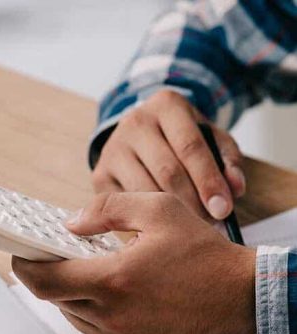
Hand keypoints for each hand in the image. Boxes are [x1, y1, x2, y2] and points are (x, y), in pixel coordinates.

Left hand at [12, 192, 255, 333]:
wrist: (241, 298)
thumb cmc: (203, 255)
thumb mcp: (158, 210)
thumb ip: (107, 210)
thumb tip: (71, 222)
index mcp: (114, 281)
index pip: (45, 281)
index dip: (25, 266)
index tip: (20, 252)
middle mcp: (112, 316)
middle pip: (54, 297)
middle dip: (49, 274)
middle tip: (56, 252)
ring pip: (72, 313)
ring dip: (70, 291)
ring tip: (86, 267)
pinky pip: (92, 328)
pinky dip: (89, 307)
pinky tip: (106, 288)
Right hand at [92, 90, 245, 219]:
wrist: (139, 135)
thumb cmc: (179, 139)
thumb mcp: (209, 138)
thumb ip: (227, 160)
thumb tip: (234, 189)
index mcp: (166, 105)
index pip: (190, 147)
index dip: (208, 181)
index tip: (223, 210)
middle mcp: (134, 122)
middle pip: (167, 171)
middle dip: (191, 203)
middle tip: (208, 225)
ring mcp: (113, 148)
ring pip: (144, 190)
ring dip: (168, 215)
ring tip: (188, 227)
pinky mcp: (100, 173)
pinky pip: (125, 203)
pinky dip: (144, 218)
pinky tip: (159, 225)